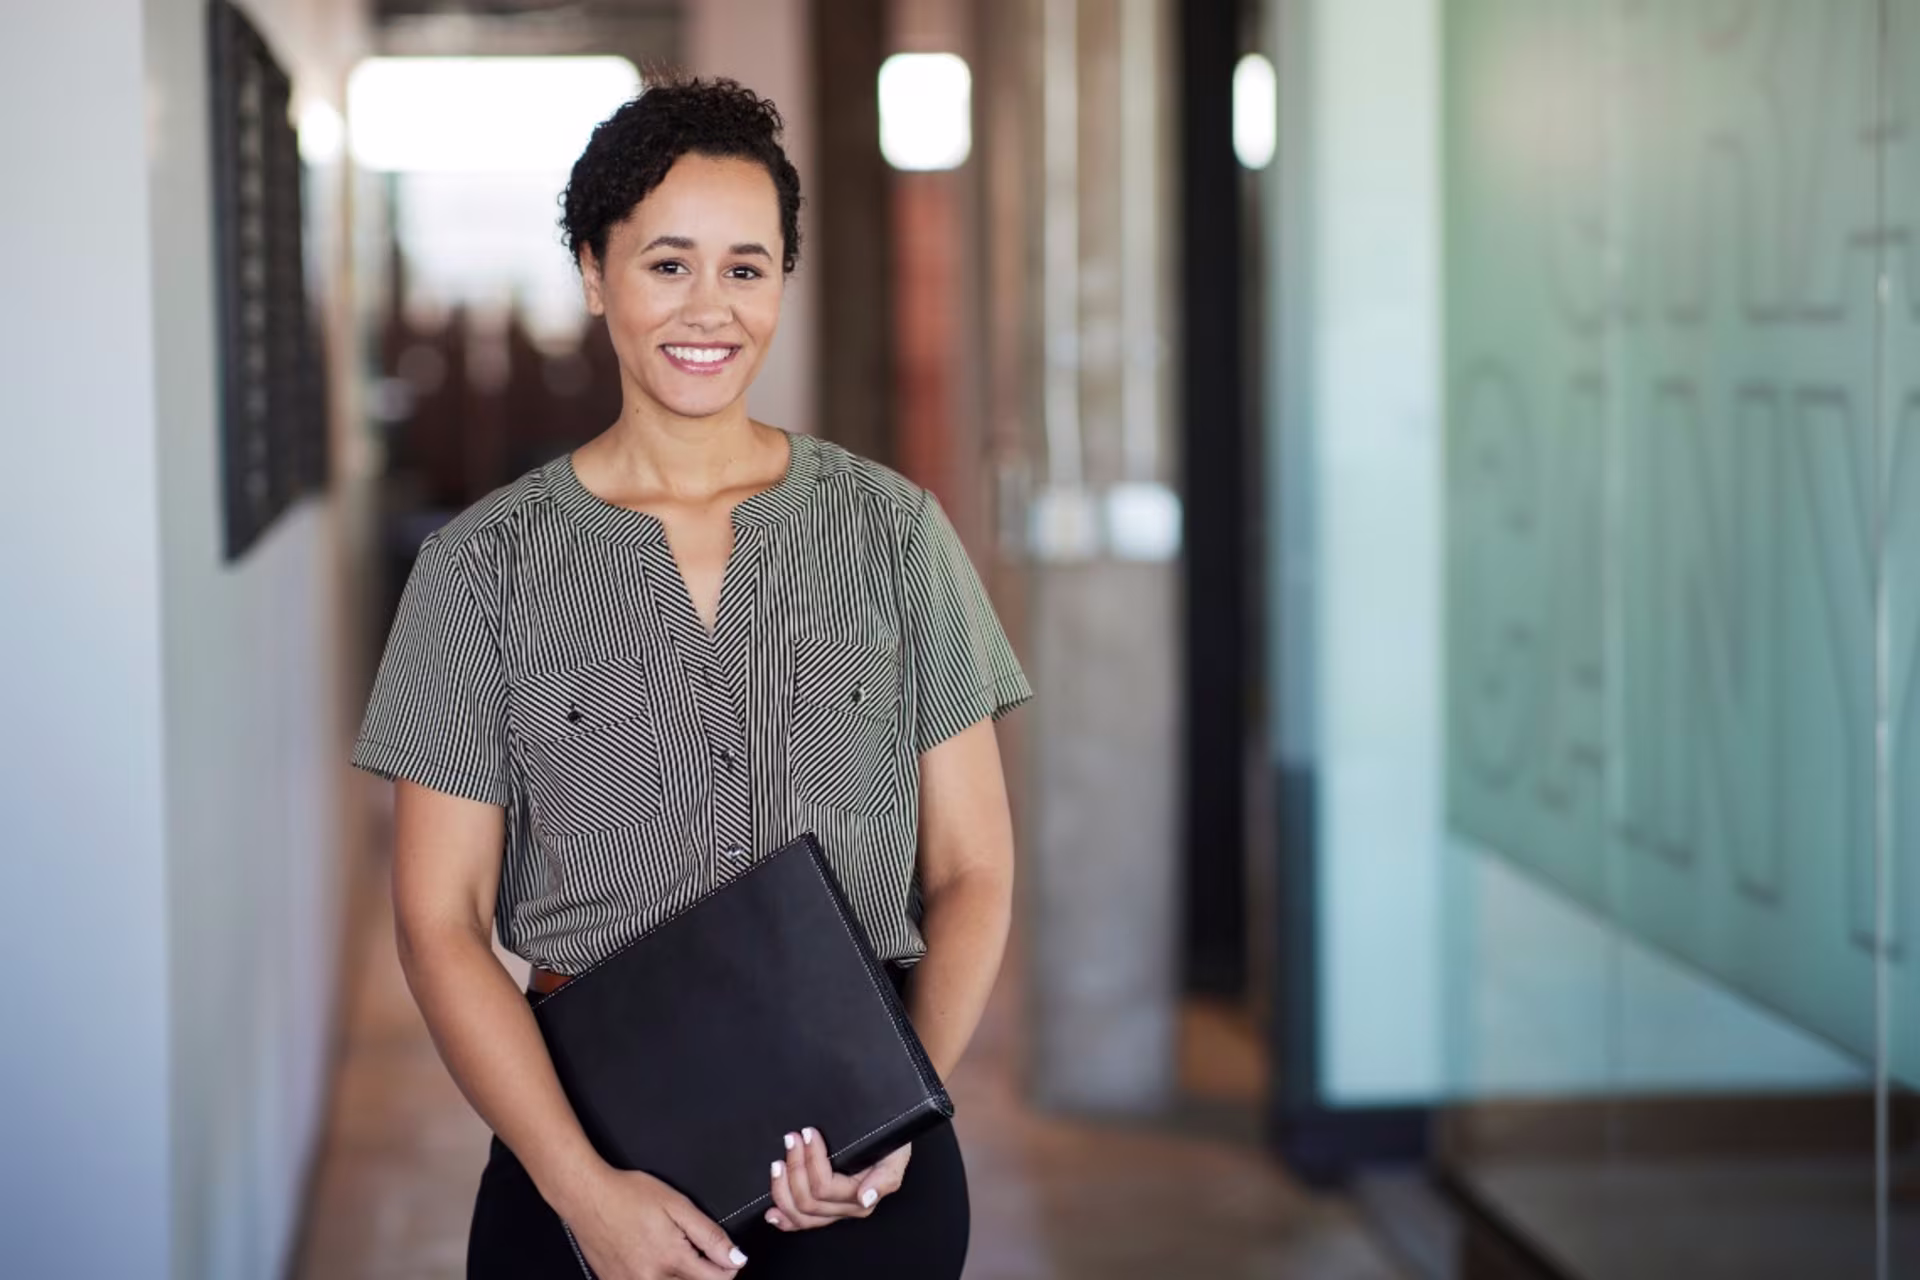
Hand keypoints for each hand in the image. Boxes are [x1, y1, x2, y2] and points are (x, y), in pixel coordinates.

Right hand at [561, 1164, 748, 1279]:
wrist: (586, 1196)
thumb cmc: (628, 1194)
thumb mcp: (677, 1205)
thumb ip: (709, 1235)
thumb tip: (735, 1258)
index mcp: (671, 1260)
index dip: (728, 1268)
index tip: (729, 1258)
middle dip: (705, 1276)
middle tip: (701, 1255)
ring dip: (681, 1279)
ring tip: (676, 1257)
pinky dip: (658, 1279)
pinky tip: (653, 1262)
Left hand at [764, 1126, 913, 1231]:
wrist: (891, 1141)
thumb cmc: (892, 1144)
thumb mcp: (896, 1155)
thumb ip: (885, 1178)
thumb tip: (866, 1197)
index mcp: (862, 1196)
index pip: (824, 1187)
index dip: (810, 1160)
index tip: (807, 1133)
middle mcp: (847, 1208)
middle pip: (808, 1201)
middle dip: (795, 1167)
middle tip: (791, 1140)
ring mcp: (834, 1212)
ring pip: (800, 1213)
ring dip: (783, 1188)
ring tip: (779, 1163)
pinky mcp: (824, 1211)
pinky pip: (800, 1223)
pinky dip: (784, 1218)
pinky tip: (773, 1212)